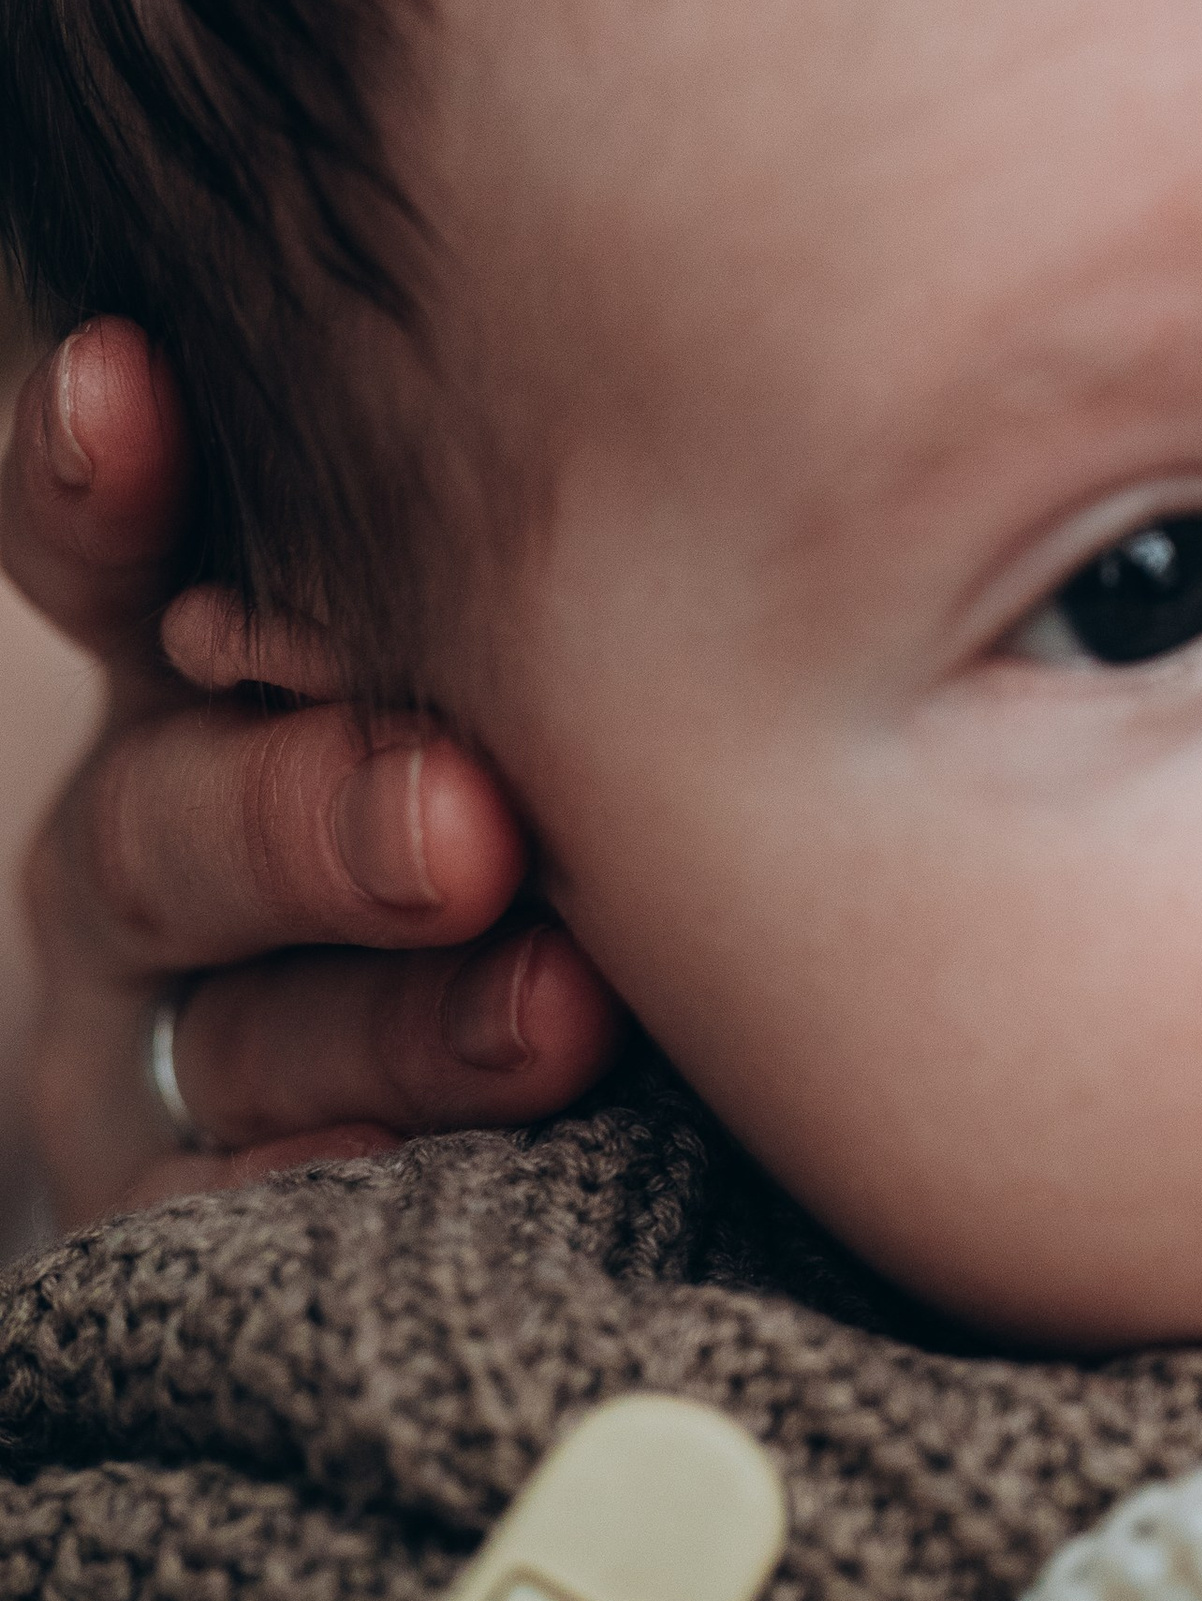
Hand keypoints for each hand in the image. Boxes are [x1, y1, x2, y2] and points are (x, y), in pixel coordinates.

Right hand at [6, 321, 620, 1226]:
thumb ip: (573, 585)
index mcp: (220, 657)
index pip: (113, 550)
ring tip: (564, 1014)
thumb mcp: (591, 667)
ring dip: (401, 1019)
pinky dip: (339, 1193)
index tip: (128, 382)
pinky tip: (415, 1177)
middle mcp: (164, 832)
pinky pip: (240, 1217)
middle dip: (317, 813)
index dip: (100, 478)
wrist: (650, 1107)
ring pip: (241, 1027)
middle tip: (472, 824)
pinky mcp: (200, 1218)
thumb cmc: (645, 784)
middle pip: (169, 811)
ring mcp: (173, 1037)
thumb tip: (702, 420)